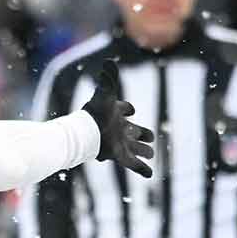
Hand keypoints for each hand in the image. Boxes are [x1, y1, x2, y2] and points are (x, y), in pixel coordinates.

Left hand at [83, 61, 154, 177]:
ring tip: (150, 153)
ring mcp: (121, 143)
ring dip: (143, 151)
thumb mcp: (105, 92)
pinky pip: (134, 164)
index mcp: (115, 114)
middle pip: (133, 132)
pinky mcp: (120, 156)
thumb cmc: (95, 112)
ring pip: (135, 148)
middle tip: (150, 136)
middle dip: (141, 133)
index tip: (130, 110)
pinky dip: (142, 169)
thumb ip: (108, 78)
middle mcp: (119, 129)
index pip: (123, 110)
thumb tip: (108, 62)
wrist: (86, 133)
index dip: (127, 109)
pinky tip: (150, 175)